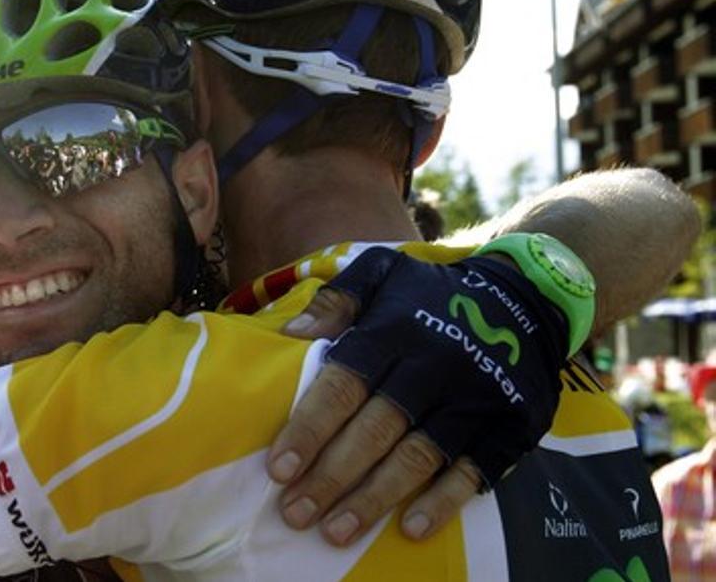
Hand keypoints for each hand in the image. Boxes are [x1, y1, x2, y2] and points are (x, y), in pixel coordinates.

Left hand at [269, 247, 566, 544]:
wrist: (527, 298)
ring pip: (418, 456)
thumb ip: (335, 300)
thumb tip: (288, 335)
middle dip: (331, 475)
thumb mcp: (382, 274)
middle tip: (295, 513)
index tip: (278, 468)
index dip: (309, 429)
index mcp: (395, 331)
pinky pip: (475, 469)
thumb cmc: (432, 295)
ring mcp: (473, 399)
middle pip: (375, 429)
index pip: (343, 385)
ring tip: (336, 532)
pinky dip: (444, 501)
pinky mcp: (509, 426)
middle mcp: (433, 367)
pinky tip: (411, 528)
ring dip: (375, 497)